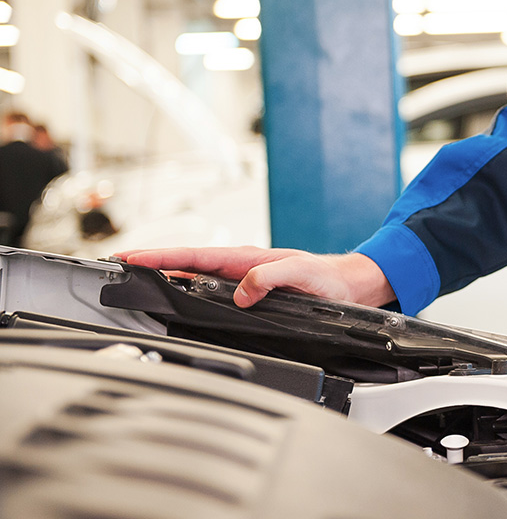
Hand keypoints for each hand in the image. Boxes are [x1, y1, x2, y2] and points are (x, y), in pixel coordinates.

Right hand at [113, 246, 396, 308]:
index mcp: (247, 258)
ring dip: (165, 273)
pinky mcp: (248, 288)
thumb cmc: (328, 278)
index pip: (195, 255)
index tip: (132, 257)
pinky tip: (173, 292)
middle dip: (152, 261)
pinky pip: (209, 285)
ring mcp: (241, 276)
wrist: (348, 284)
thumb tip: (241, 292)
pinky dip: (186, 285)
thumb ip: (271, 279)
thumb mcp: (301, 276)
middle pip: (186, 261)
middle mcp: (240, 264)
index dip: (162, 256)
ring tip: (135, 277)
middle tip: (118, 265)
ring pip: (195, 272)